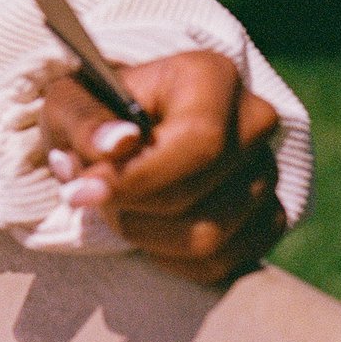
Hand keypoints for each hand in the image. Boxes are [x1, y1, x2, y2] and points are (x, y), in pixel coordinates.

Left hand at [39, 50, 283, 284]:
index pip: (198, 142)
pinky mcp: (270, 216)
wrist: (125, 129)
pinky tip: (148, 229)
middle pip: (199, 194)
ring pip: (211, 238)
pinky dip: (174, 260)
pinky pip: (225, 264)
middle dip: (133, 206)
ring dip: (147, 235)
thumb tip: (118, 144)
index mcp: (213, 77)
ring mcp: (267, 172)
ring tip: (117, 207)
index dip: (140, 178)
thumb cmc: (97, 110)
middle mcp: (253, 121)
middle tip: (91, 194)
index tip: (83, 191)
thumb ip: (85, 120)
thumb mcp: (71, 102)